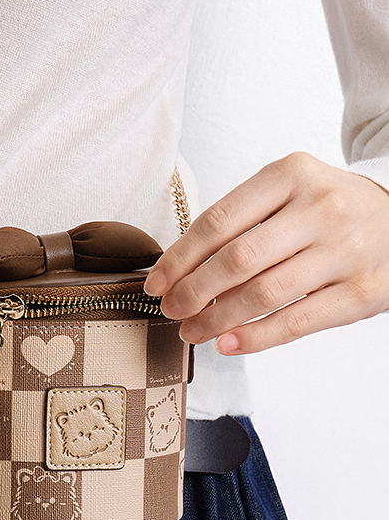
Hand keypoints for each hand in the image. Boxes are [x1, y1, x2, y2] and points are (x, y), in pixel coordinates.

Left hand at [144, 152, 388, 353]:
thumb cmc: (330, 208)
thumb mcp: (289, 193)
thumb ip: (242, 222)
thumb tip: (181, 272)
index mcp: (291, 175)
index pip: (218, 221)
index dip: (179, 258)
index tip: (156, 282)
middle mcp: (320, 208)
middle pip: (238, 259)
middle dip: (193, 291)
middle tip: (171, 310)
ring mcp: (344, 251)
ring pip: (264, 293)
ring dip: (217, 319)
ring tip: (193, 331)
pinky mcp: (363, 291)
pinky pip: (297, 321)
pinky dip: (256, 337)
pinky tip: (228, 343)